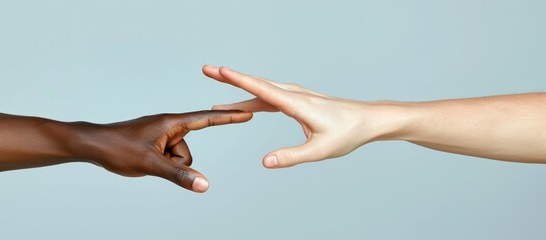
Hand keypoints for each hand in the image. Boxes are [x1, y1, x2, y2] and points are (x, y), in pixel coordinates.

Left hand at [77, 110, 251, 192]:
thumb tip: (204, 185)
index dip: (229, 119)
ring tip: (144, 160)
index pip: (207, 119)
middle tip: (152, 161)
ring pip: (179, 158)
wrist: (92, 145)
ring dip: (166, 165)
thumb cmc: (118, 148)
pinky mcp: (154, 143)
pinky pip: (168, 158)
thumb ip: (180, 175)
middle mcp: (169, 126)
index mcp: (171, 123)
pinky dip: (160, 164)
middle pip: (189, 151)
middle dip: (177, 163)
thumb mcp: (151, 164)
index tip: (248, 113)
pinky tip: (142, 161)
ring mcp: (161, 135)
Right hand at [203, 65, 387, 168]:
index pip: (261, 89)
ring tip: (217, 84)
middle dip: (230, 76)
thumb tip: (265, 162)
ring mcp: (295, 96)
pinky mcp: (297, 101)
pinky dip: (252, 97)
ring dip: (239, 86)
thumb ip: (291, 156)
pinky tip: (243, 103)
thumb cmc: (348, 133)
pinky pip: (269, 96)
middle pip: (256, 83)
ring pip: (261, 89)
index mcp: (297, 103)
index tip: (219, 71)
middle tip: (207, 70)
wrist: (368, 120)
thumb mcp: (320, 151)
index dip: (238, 80)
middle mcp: (294, 95)